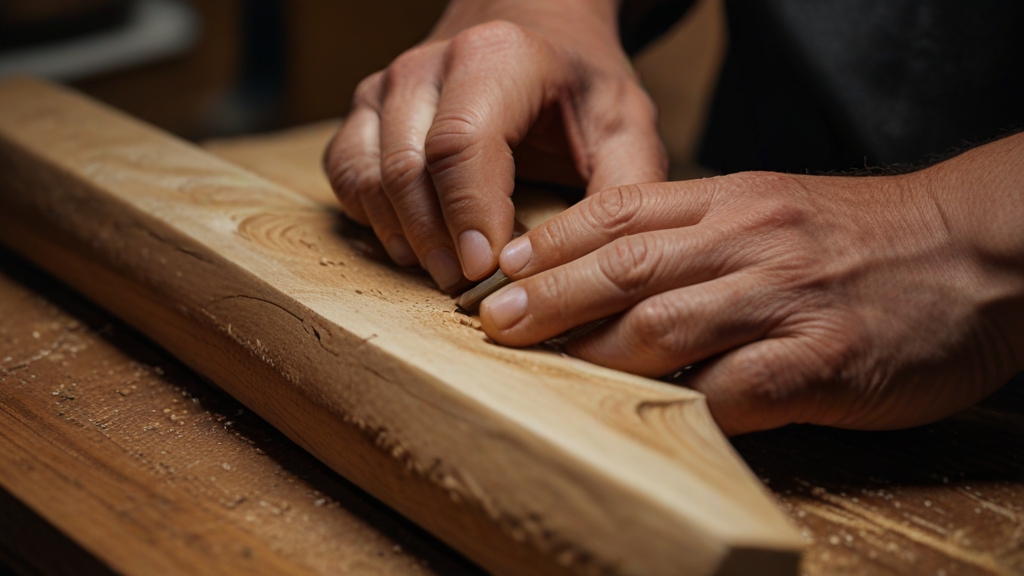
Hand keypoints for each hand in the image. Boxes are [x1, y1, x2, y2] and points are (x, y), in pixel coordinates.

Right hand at [324, 0, 666, 291]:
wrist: (529, 31)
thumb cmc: (575, 86)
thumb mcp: (624, 125)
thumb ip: (623, 189)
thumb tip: (605, 268)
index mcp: (496, 57)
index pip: (462, 145)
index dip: (468, 215)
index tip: (484, 270)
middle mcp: (427, 66)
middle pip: (408, 168)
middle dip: (435, 240)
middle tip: (469, 288)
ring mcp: (387, 88)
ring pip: (369, 175)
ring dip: (402, 235)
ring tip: (446, 272)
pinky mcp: (365, 112)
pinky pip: (346, 175)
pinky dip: (372, 218)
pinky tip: (414, 243)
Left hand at [480, 135, 1023, 434]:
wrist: (978, 249)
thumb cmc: (862, 236)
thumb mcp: (774, 206)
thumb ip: (699, 230)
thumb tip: (615, 270)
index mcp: (731, 199)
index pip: (619, 212)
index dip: (552, 242)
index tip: (503, 270)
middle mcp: (748, 241)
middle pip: (626, 266)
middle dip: (551, 297)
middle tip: (495, 324)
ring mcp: (784, 300)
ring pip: (665, 328)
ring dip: (596, 353)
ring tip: (546, 371)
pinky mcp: (822, 360)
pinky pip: (735, 389)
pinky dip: (684, 405)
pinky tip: (648, 421)